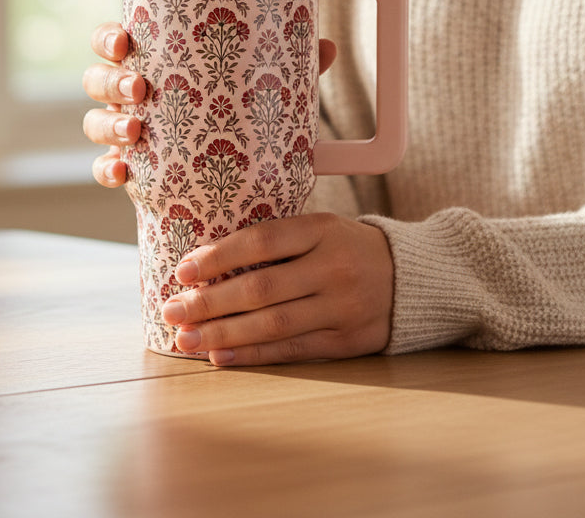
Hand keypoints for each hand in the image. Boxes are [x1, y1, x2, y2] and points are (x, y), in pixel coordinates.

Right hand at [82, 26, 336, 188]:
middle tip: (140, 89)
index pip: (114, 40)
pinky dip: (107, 169)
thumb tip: (325, 46)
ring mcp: (125, 131)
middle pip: (97, 80)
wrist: (231, 165)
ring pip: (94, 123)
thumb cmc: (234, 108)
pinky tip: (122, 172)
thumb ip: (285, 66)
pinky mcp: (132, 169)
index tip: (126, 42)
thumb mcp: (257, 84)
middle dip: (111, 83)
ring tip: (134, 131)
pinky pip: (106, 168)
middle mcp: (129, 94)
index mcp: (150, 61)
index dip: (109, 39)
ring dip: (108, 126)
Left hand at [160, 212, 393, 365]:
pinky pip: (292, 350)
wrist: (412, 277)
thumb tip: (206, 261)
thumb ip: (276, 241)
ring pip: (273, 324)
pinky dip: (253, 353)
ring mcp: (342, 307)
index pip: (263, 241)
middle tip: (172, 311)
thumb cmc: (347, 248)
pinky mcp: (347, 341)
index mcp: (323, 230)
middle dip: (210, 302)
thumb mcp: (320, 228)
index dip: (220, 256)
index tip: (183, 271)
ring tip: (186, 338)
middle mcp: (333, 268)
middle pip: (262, 287)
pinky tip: (220, 355)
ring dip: (223, 333)